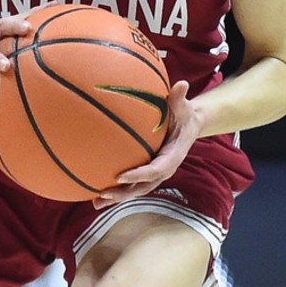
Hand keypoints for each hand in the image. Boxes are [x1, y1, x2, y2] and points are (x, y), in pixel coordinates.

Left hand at [94, 80, 200, 207]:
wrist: (190, 125)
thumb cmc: (184, 113)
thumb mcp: (184, 105)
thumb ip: (180, 97)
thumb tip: (182, 84)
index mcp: (173, 155)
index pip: (156, 169)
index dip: (139, 175)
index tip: (121, 176)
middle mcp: (164, 168)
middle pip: (143, 186)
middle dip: (124, 193)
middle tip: (103, 194)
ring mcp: (155, 172)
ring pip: (136, 189)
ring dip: (117, 197)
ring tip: (95, 202)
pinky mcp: (148, 172)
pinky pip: (132, 183)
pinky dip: (116, 189)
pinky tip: (95, 190)